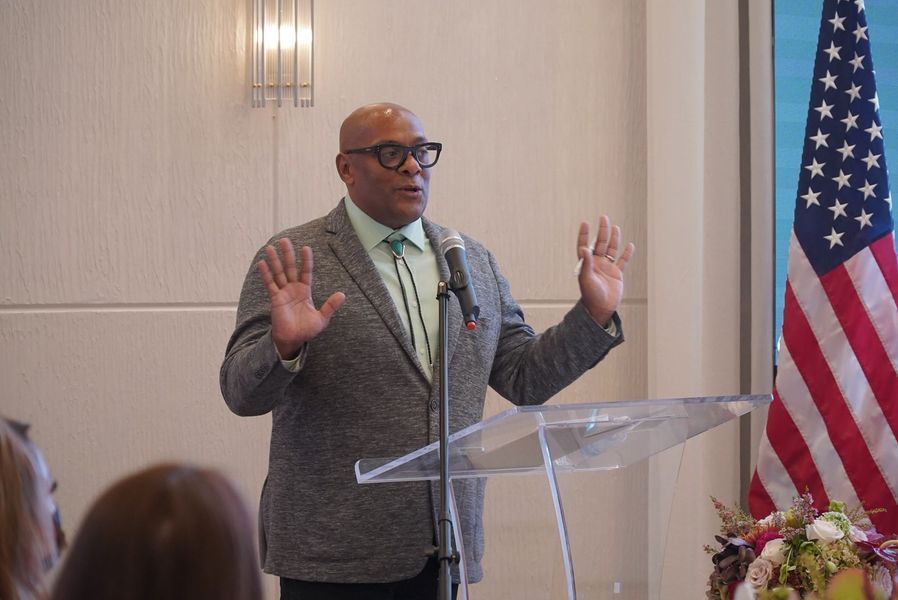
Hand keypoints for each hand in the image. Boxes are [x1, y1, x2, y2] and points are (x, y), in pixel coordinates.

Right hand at [258, 238, 345, 358]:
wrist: (293, 340)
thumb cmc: (307, 330)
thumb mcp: (322, 318)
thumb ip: (330, 306)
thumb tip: (342, 295)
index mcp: (305, 291)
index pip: (306, 271)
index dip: (306, 260)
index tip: (306, 248)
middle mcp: (293, 289)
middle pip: (290, 268)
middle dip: (287, 254)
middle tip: (284, 240)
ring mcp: (283, 293)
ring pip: (278, 273)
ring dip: (274, 260)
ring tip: (270, 247)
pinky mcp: (275, 299)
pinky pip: (270, 284)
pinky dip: (266, 274)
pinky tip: (262, 263)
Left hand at [577, 215, 634, 326]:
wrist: (601, 309)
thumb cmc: (591, 296)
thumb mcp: (586, 279)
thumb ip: (586, 263)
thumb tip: (583, 249)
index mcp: (587, 264)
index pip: (584, 245)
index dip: (584, 234)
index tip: (585, 223)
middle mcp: (597, 263)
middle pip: (599, 244)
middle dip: (602, 231)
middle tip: (604, 217)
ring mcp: (607, 268)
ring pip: (611, 249)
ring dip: (613, 238)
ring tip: (615, 227)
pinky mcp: (617, 274)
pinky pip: (622, 261)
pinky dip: (626, 253)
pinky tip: (629, 245)